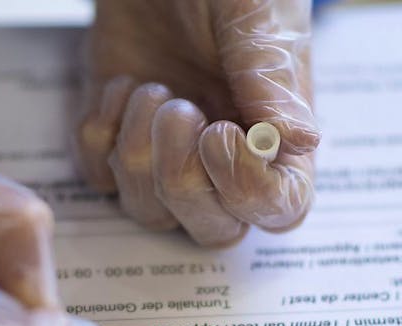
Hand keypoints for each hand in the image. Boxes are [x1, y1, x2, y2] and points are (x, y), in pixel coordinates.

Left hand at [74, 0, 317, 246]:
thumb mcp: (258, 18)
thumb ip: (273, 81)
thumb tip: (302, 142)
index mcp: (277, 136)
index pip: (278, 209)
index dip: (247, 191)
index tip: (220, 134)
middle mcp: (224, 158)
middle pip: (211, 228)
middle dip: (183, 180)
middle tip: (177, 110)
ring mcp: (167, 152)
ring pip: (149, 211)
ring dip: (138, 154)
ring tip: (149, 88)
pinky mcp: (118, 135)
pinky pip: (99, 176)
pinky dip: (101, 135)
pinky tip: (121, 84)